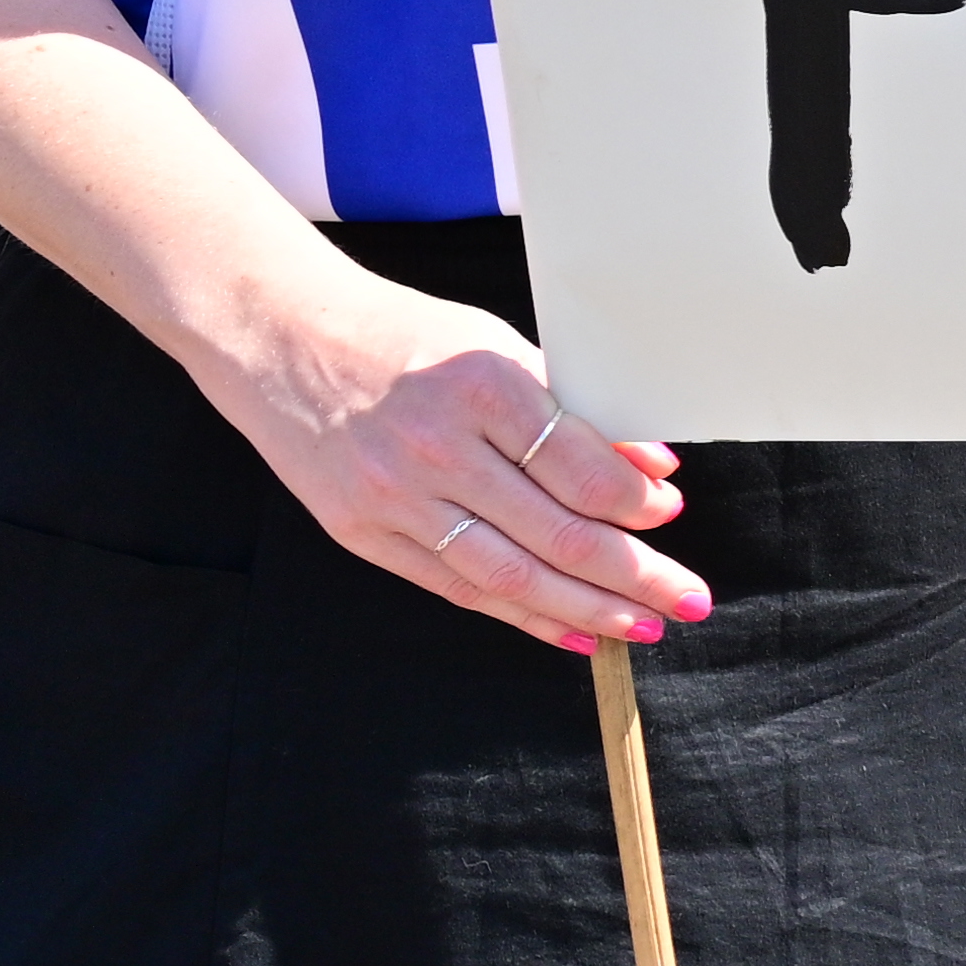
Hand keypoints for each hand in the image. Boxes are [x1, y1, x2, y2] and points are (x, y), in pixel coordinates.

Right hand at [222, 260, 707, 654]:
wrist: (277, 335)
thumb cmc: (400, 337)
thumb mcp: (493, 347)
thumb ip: (571, 410)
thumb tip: (653, 469)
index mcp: (478, 386)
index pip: (580, 468)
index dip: (635, 504)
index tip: (669, 514)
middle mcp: (435, 446)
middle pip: (556, 533)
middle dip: (635, 576)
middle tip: (688, 600)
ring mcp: (392, 494)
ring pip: (509, 575)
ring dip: (587, 610)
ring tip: (642, 628)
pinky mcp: (359, 530)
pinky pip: (455, 587)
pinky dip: (520, 615)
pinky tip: (570, 630)